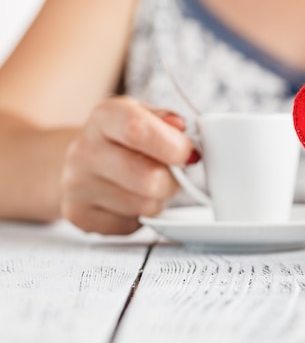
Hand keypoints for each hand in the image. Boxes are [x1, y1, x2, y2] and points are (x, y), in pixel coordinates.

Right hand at [60, 96, 197, 233]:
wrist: (84, 160)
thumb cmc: (123, 138)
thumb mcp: (146, 116)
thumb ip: (168, 122)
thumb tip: (181, 129)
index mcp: (104, 117)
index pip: (137, 130)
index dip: (173, 146)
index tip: (190, 155)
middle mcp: (83, 150)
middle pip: (149, 178)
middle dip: (173, 181)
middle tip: (173, 174)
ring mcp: (77, 185)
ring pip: (145, 206)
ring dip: (158, 200)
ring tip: (148, 186)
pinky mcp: (79, 215)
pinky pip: (130, 226)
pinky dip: (139, 216)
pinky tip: (130, 199)